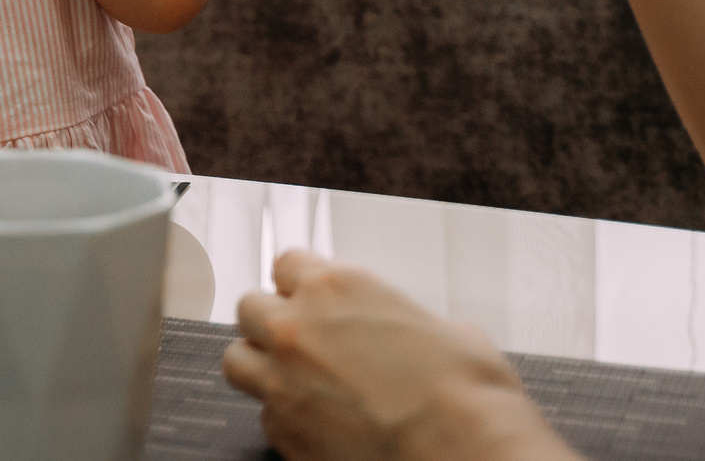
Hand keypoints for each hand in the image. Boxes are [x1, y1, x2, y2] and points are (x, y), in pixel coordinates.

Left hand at [222, 251, 562, 460]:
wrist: (465, 454)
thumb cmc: (467, 394)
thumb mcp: (452, 332)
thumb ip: (412, 321)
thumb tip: (427, 333)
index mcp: (337, 288)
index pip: (286, 263)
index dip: (301, 282)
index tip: (312, 296)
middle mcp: (298, 329)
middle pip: (249, 307)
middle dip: (272, 320)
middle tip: (301, 338)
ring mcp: (284, 383)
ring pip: (238, 360)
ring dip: (261, 365)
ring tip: (293, 378)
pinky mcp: (285, 434)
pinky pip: (265, 417)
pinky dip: (283, 417)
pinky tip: (315, 422)